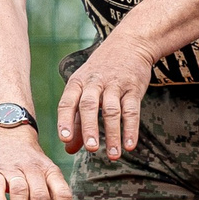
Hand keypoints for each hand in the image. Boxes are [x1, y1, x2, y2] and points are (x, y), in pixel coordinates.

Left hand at [57, 32, 154, 159]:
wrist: (129, 44)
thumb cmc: (102, 72)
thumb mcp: (84, 89)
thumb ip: (76, 120)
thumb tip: (69, 149)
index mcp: (77, 83)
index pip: (68, 102)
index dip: (65, 121)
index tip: (64, 139)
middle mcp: (94, 83)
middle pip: (89, 106)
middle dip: (89, 128)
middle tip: (91, 149)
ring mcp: (115, 84)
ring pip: (112, 110)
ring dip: (113, 134)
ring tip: (113, 155)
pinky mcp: (133, 87)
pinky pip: (132, 110)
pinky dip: (131, 129)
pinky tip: (130, 145)